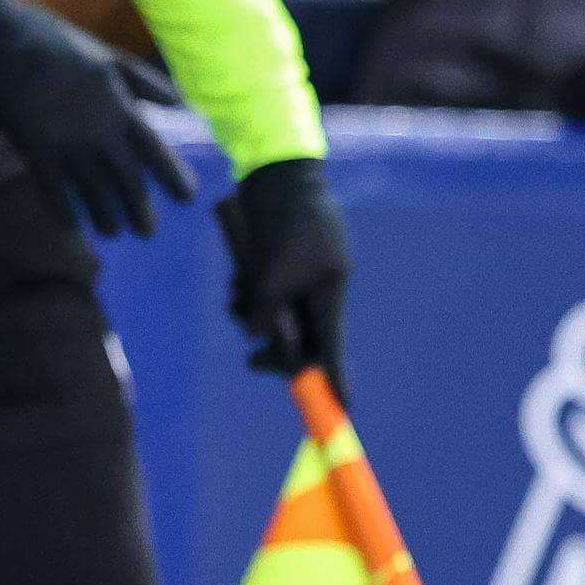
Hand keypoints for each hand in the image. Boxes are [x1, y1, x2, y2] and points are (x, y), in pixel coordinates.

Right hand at [0, 0, 197, 239]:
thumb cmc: (54, 41)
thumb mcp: (107, 56)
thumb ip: (144, 82)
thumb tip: (180, 104)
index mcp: (118, 105)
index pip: (155, 151)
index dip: (173, 177)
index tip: (188, 197)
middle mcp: (95, 132)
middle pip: (126, 182)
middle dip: (140, 211)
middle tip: (148, 231)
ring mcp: (63, 145)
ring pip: (92, 193)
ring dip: (106, 217)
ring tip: (113, 231)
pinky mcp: (32, 151)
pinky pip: (52, 191)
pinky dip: (64, 212)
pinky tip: (72, 226)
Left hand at [215, 154, 350, 385]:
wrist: (277, 177)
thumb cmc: (285, 220)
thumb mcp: (275, 270)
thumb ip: (266, 306)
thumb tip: (259, 337)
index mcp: (328, 294)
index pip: (333, 346)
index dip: (336, 377)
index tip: (345, 406)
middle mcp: (315, 293)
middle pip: (299, 341)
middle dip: (275, 351)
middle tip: (254, 363)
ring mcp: (294, 281)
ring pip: (272, 319)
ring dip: (252, 314)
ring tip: (239, 292)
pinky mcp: (274, 269)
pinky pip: (259, 297)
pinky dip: (246, 293)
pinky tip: (239, 274)